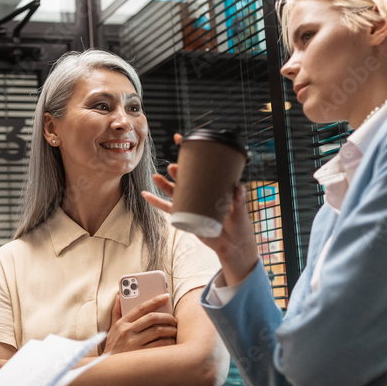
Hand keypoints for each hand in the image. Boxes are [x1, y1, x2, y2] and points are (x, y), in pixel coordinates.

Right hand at [103, 293, 177, 353]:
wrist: (109, 369)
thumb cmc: (113, 348)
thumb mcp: (112, 329)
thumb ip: (117, 312)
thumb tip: (119, 296)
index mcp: (122, 323)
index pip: (141, 308)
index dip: (155, 301)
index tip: (165, 297)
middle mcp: (128, 332)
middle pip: (152, 318)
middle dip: (167, 317)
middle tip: (174, 319)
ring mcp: (134, 344)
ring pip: (158, 331)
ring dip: (170, 329)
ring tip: (174, 330)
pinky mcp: (141, 355)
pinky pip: (160, 345)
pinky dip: (169, 342)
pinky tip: (172, 342)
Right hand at [140, 133, 258, 285]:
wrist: (234, 246)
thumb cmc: (239, 227)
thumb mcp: (240, 212)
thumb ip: (239, 201)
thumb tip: (238, 187)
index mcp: (213, 186)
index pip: (201, 166)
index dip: (190, 152)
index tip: (179, 138)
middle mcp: (201, 192)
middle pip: (185, 178)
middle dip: (177, 171)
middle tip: (174, 167)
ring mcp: (192, 204)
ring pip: (174, 191)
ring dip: (164, 184)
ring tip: (157, 178)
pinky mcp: (185, 217)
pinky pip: (168, 209)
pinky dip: (156, 202)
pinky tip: (146, 195)